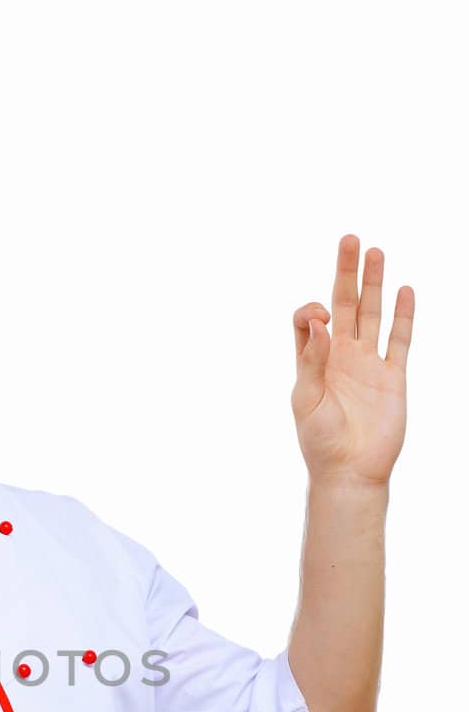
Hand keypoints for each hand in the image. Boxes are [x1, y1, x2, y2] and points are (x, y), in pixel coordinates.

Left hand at [290, 234, 413, 487]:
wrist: (351, 472)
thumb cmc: (320, 441)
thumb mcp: (306, 399)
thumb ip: (311, 358)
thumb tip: (318, 318)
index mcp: (312, 361)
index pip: (308, 320)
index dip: (312, 308)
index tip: (322, 317)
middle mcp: (340, 357)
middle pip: (343, 304)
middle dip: (345, 272)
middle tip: (350, 238)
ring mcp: (368, 364)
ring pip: (372, 314)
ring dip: (374, 284)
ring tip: (376, 252)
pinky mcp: (393, 377)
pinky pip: (400, 339)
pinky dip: (403, 315)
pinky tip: (405, 291)